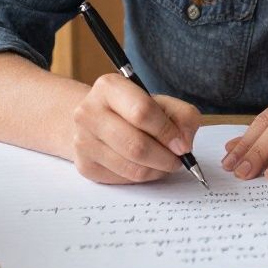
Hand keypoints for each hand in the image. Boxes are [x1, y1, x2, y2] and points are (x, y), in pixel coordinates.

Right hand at [71, 73, 201, 183]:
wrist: (94, 120)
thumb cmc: (131, 110)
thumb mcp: (160, 102)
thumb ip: (182, 116)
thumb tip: (184, 144)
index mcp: (109, 87)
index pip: (142, 111)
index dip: (167, 131)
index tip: (182, 144)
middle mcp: (89, 112)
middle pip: (136, 145)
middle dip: (165, 157)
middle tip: (178, 159)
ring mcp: (83, 141)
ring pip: (131, 167)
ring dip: (157, 170)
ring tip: (164, 163)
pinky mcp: (85, 165)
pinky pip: (123, 179)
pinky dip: (142, 176)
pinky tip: (146, 166)